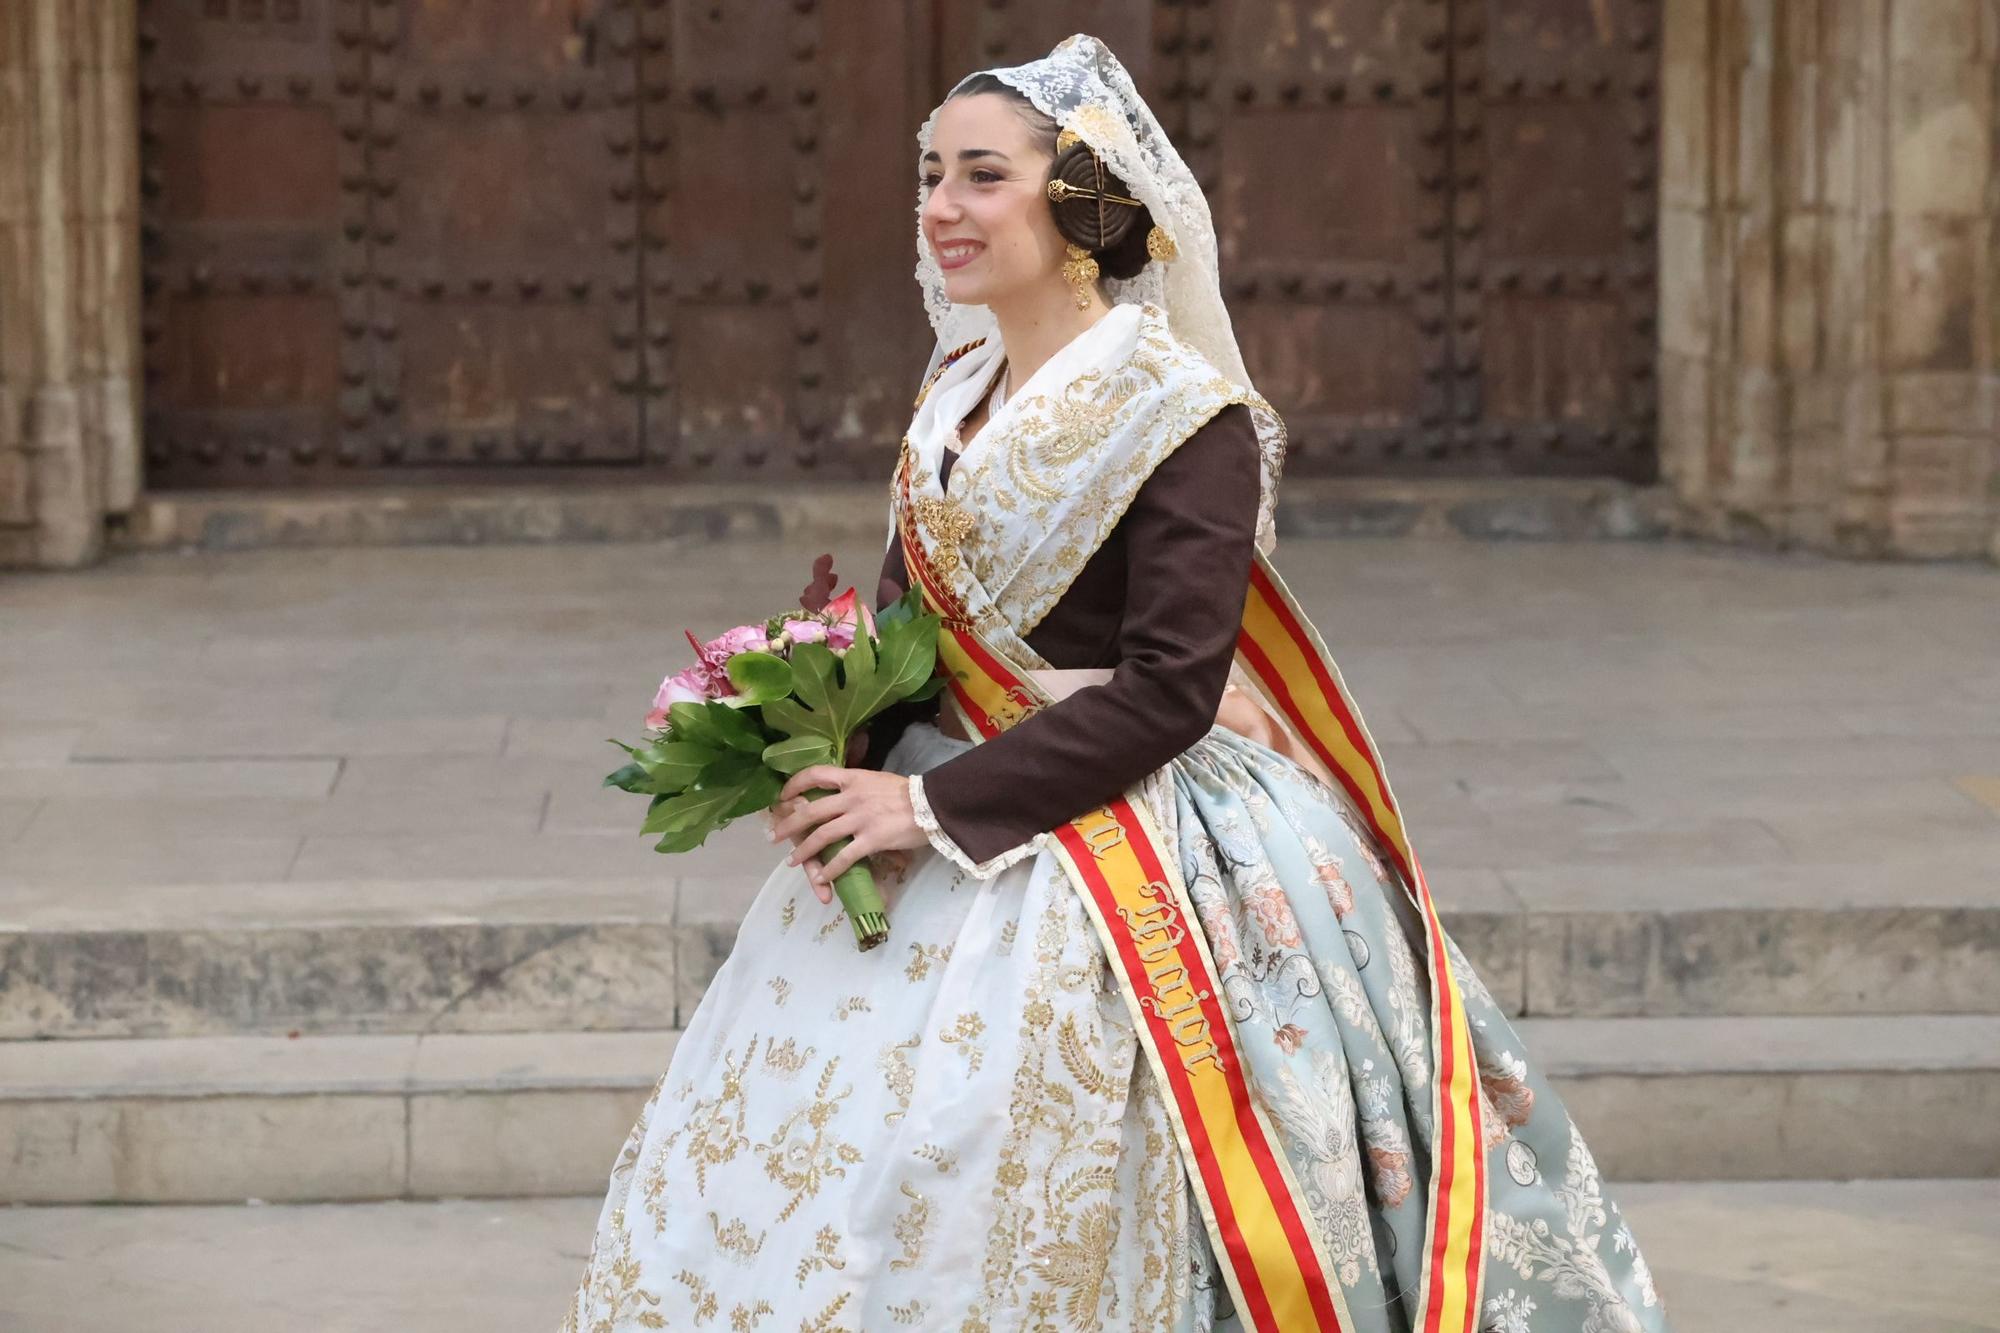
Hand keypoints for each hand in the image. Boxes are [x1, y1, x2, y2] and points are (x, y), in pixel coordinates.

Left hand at [767, 765, 927, 904]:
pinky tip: (823, 878)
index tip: (784, 795)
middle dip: (789, 825)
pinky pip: (844, 857)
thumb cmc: (910, 793)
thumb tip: (844, 795)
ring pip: (822, 836)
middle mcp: (852, 797)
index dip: (795, 784)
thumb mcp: (879, 780)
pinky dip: (830, 870)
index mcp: (854, 778)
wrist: (933, 804)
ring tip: (792, 861)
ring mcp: (860, 819)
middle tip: (775, 836)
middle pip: (811, 810)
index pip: (816, 774)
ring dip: (803, 851)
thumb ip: (858, 788)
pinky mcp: (871, 840)